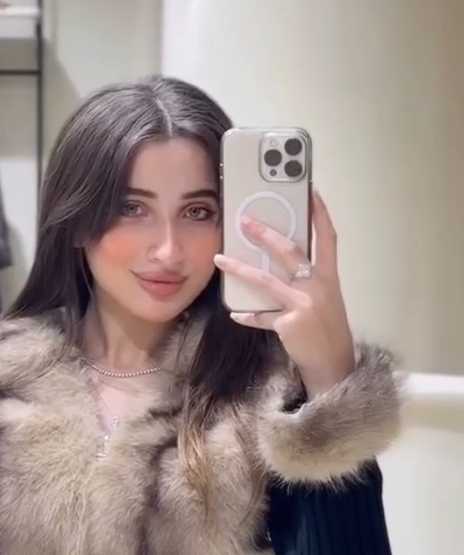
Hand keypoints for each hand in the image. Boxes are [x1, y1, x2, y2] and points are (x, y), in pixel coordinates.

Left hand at [214, 189, 355, 397]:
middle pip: (290, 251)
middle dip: (265, 233)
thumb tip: (280, 262)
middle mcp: (318, 286)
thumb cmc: (328, 329)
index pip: (328, 237)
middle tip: (244, 220)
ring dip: (240, 269)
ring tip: (220, 259)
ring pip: (266, 281)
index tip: (311, 191)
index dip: (320, 213)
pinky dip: (248, 315)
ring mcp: (303, 305)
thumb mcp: (325, 299)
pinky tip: (235, 313)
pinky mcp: (289, 324)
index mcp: (329, 277)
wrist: (333, 364)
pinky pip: (261, 316)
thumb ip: (308, 280)